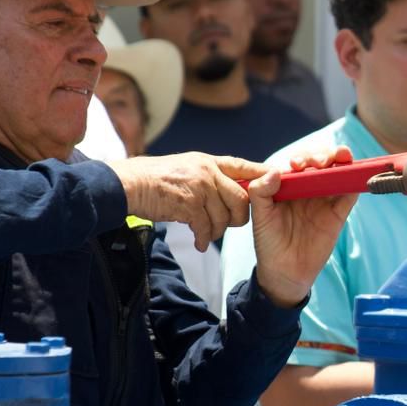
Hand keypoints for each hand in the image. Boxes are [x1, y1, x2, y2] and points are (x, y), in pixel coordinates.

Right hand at [110, 152, 266, 251]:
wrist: (128, 185)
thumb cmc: (155, 180)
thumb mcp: (186, 169)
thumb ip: (208, 177)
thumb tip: (227, 191)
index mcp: (209, 162)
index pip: (244, 166)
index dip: (263, 174)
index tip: (278, 179)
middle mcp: (207, 171)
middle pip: (242, 198)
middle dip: (239, 217)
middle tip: (228, 225)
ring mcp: (198, 186)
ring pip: (225, 216)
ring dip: (217, 231)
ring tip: (206, 235)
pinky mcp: (188, 203)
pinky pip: (206, 226)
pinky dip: (203, 238)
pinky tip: (197, 243)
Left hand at [245, 147, 358, 308]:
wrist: (284, 272)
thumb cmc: (269, 242)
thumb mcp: (259, 216)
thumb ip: (260, 192)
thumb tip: (276, 171)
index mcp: (289, 186)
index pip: (299, 162)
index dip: (301, 157)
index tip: (297, 166)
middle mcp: (308, 189)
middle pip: (322, 163)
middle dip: (323, 155)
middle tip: (319, 163)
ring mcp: (325, 200)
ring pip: (338, 173)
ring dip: (341, 162)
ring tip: (341, 159)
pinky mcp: (338, 213)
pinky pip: (349, 195)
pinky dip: (354, 184)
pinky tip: (354, 177)